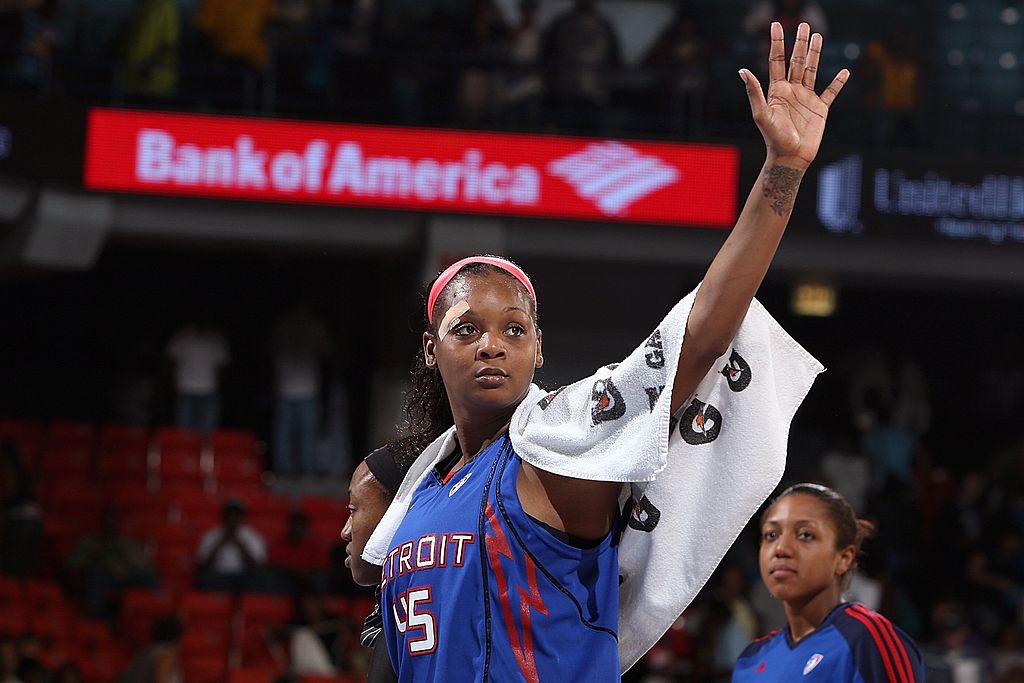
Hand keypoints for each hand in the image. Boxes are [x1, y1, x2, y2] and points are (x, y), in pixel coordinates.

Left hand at [740, 22, 848, 169]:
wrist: (790, 158)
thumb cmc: (773, 139)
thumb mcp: (761, 114)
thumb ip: (754, 92)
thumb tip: (742, 70)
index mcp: (777, 90)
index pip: (777, 61)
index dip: (777, 43)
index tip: (776, 25)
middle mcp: (791, 91)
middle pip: (797, 61)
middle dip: (800, 43)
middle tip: (804, 24)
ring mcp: (806, 99)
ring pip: (812, 71)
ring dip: (815, 54)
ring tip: (818, 36)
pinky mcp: (820, 109)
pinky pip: (831, 92)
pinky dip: (838, 82)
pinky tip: (845, 71)